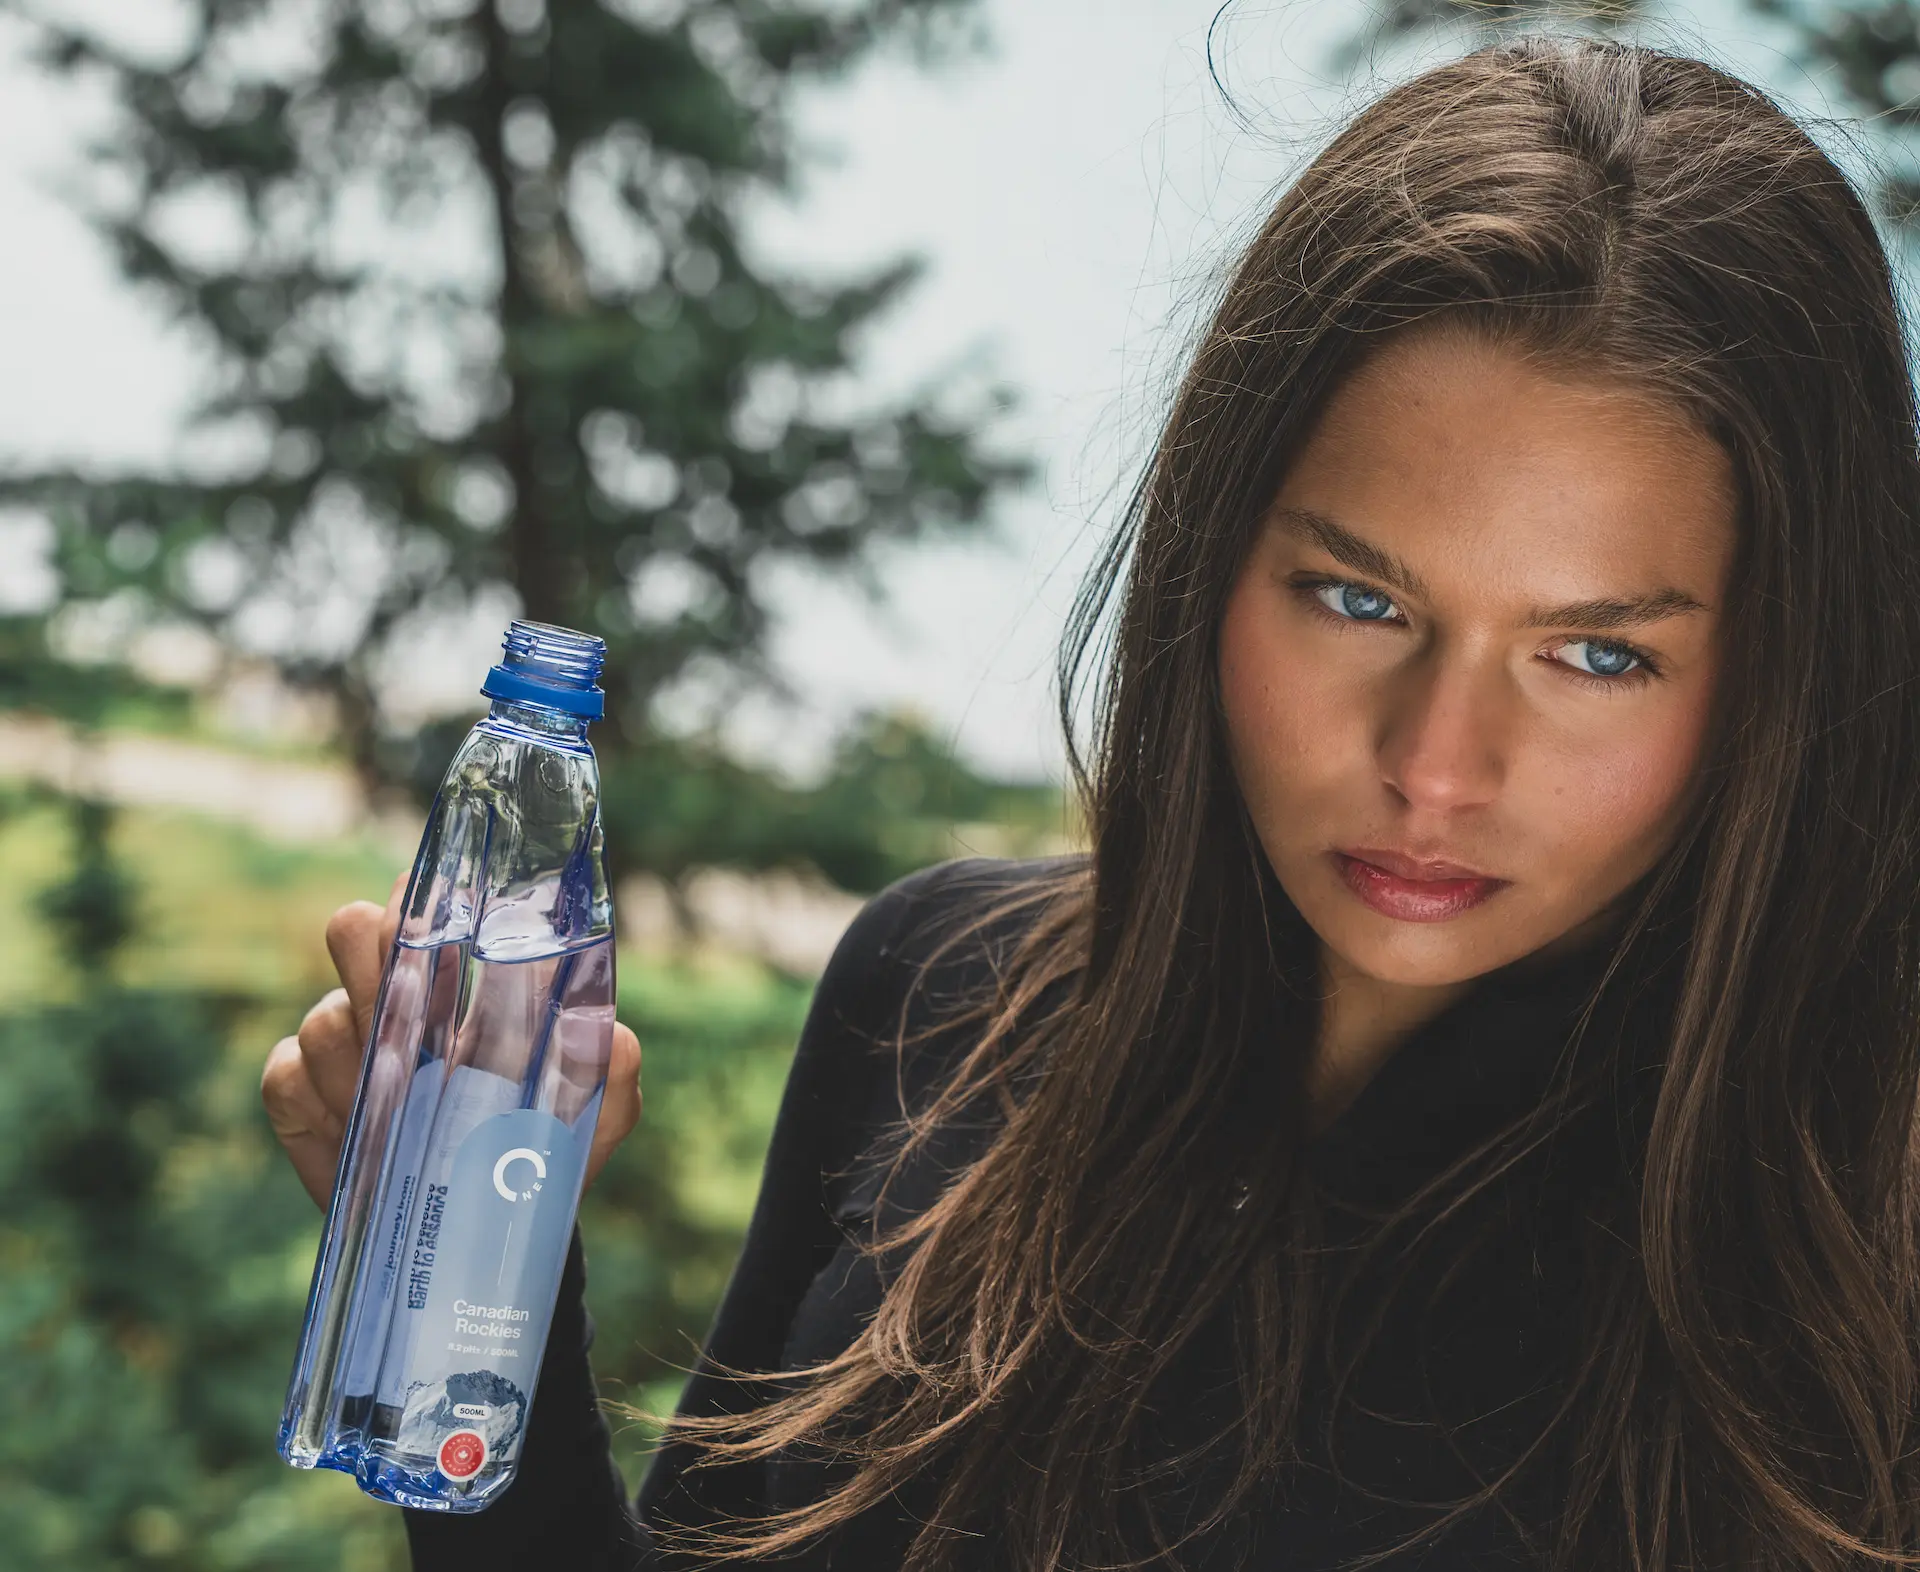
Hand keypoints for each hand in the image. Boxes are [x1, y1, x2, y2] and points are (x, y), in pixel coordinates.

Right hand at [260, 869, 643, 1208]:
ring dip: (359, 1069)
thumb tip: (616, 1041)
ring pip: (324, 1019)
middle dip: (371, 967)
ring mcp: (339, 1041)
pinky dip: (319, 1109)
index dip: (420, 905)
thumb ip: (610, 1076)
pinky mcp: (296, 1093)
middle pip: (352, 931)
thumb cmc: (540, 1151)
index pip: (425, 906)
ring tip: (406, 1120)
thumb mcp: (592, 1119)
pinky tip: (361, 1142)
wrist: (479, 1231)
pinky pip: (287, 1076)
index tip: (438, 937)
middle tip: (405, 1020)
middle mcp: (393, 995)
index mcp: (463, 981)